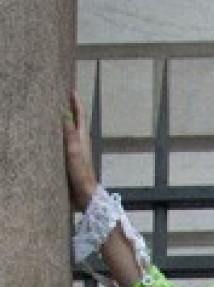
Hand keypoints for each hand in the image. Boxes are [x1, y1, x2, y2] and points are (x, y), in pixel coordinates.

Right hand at [63, 90, 98, 212]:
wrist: (85, 195)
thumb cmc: (81, 174)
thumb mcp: (74, 152)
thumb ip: (70, 135)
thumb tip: (66, 114)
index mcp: (82, 139)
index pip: (80, 117)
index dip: (76, 104)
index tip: (72, 91)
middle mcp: (81, 143)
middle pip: (76, 122)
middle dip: (71, 109)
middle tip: (64, 97)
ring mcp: (77, 152)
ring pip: (71, 132)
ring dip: (66, 121)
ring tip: (58, 112)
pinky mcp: (72, 160)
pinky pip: (66, 142)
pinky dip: (61, 135)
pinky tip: (55, 137)